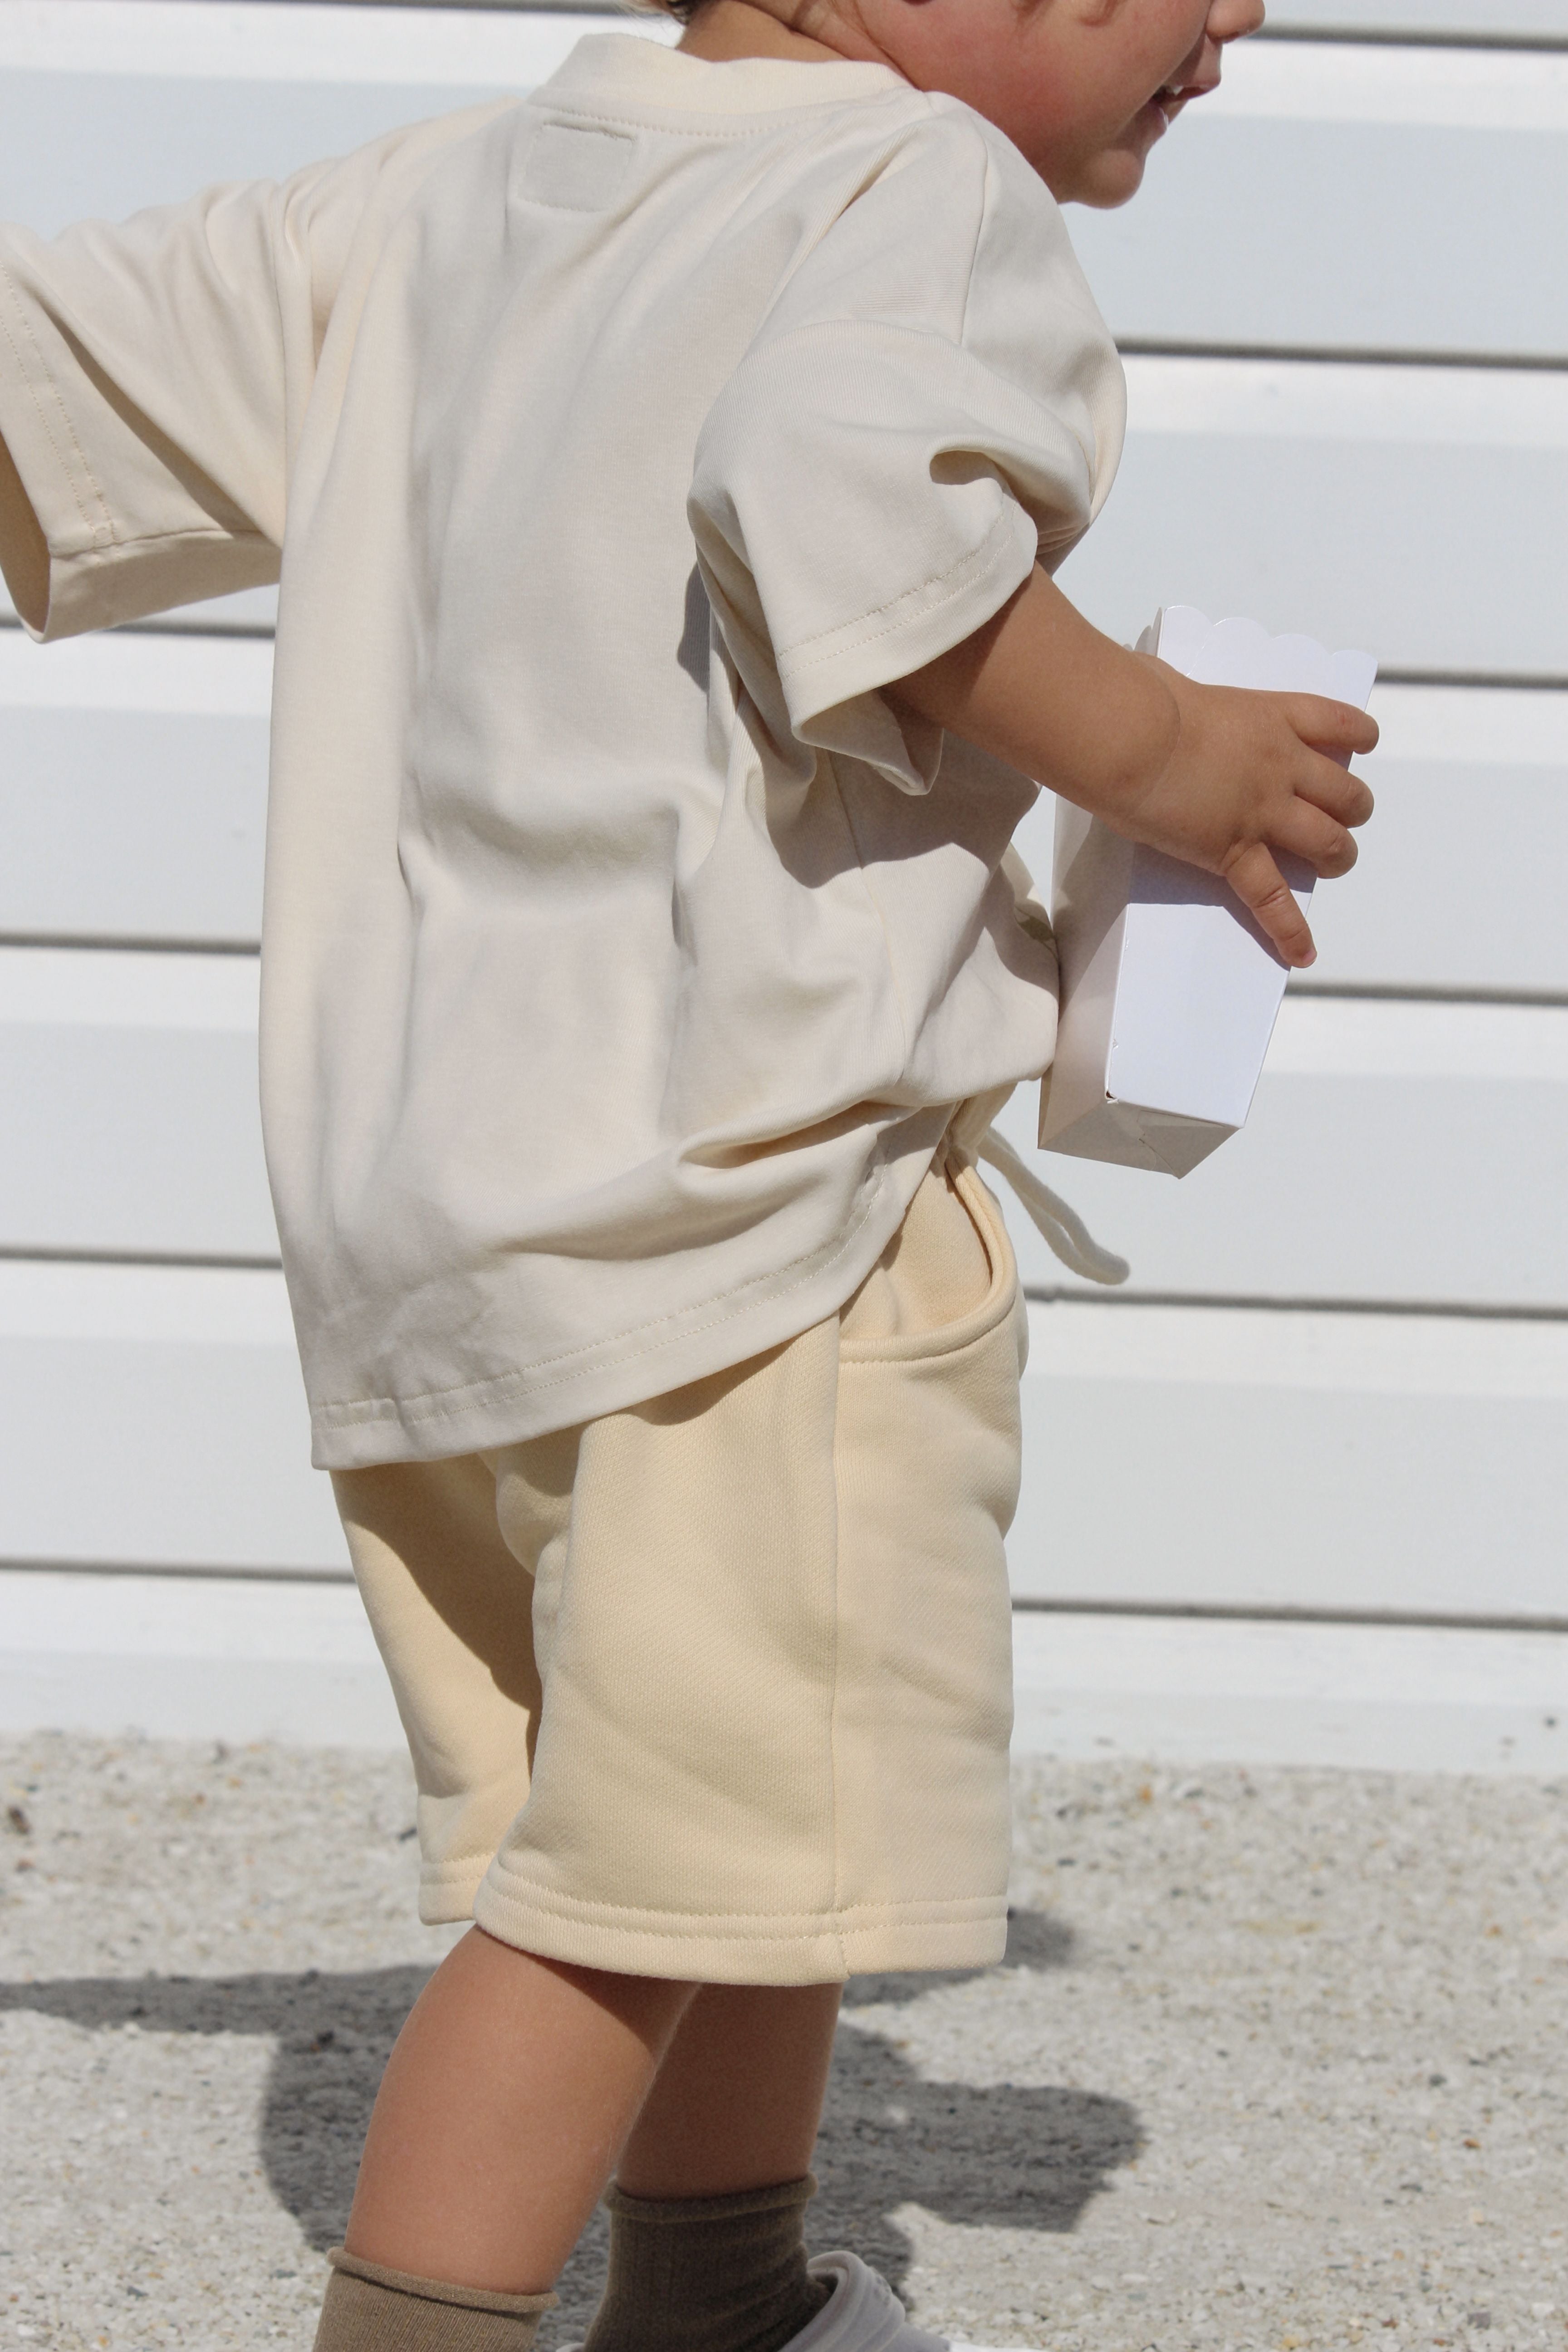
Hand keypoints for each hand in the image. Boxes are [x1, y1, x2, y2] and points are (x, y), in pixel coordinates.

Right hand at [1112, 660, 1376, 965]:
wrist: (1131, 735)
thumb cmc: (1142, 700)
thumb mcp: (1178, 687)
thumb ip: (1186, 700)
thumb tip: (1158, 697)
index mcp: (1273, 718)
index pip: (1338, 724)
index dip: (1358, 736)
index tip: (1363, 745)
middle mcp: (1282, 765)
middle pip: (1345, 792)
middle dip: (1350, 810)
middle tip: (1339, 820)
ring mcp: (1264, 811)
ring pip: (1329, 841)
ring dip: (1337, 856)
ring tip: (1331, 866)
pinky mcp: (1234, 851)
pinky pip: (1272, 898)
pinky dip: (1290, 929)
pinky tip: (1302, 952)